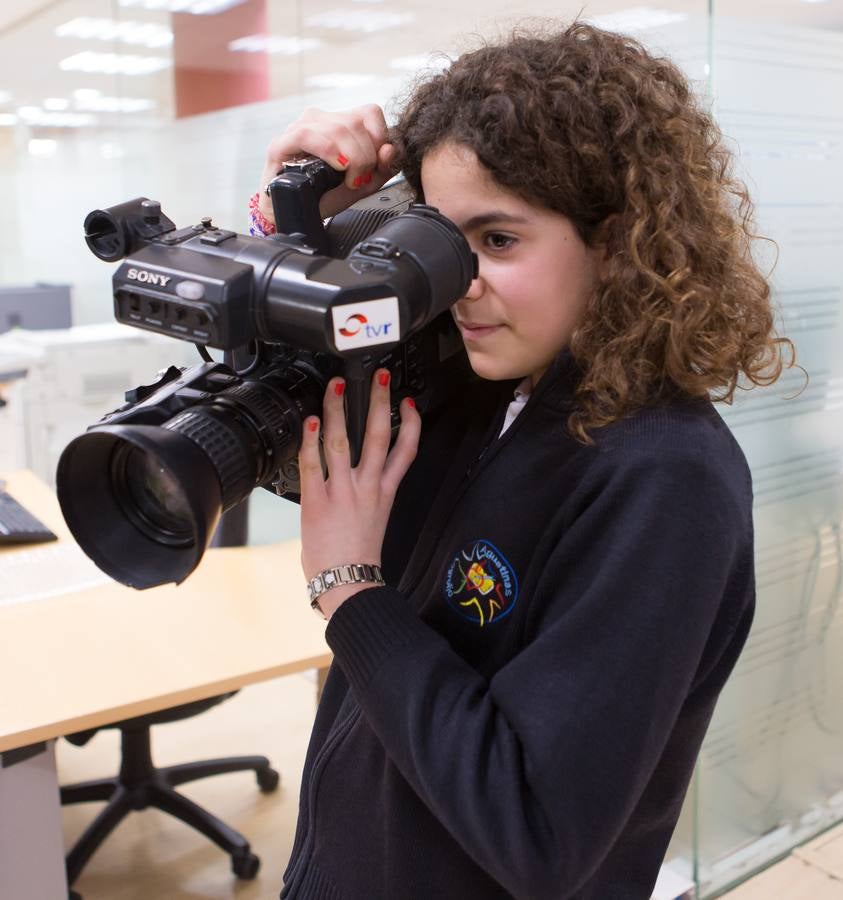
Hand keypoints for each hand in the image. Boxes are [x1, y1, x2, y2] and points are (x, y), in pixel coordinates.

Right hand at [258, 105, 397, 226]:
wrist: (295, 214)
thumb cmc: (325, 196)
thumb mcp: (362, 184)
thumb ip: (382, 168)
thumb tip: (391, 149)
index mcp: (339, 124)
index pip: (370, 112)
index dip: (379, 138)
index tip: (376, 164)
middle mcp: (319, 120)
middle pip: (355, 122)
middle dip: (366, 156)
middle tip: (359, 179)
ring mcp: (299, 129)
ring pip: (337, 128)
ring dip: (351, 158)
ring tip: (348, 179)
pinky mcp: (281, 144)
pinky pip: (307, 135)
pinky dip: (328, 151)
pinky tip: (336, 166)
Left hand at [298, 370, 419, 618]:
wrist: (346, 583)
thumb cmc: (357, 555)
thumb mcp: (375, 517)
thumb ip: (368, 491)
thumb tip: (356, 472)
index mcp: (385, 492)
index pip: (406, 450)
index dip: (411, 422)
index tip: (408, 402)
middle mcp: (367, 487)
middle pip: (378, 435)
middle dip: (379, 401)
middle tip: (379, 377)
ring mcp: (342, 491)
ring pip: (341, 441)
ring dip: (337, 410)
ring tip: (335, 387)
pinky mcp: (316, 500)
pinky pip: (312, 463)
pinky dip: (309, 439)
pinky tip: (308, 420)